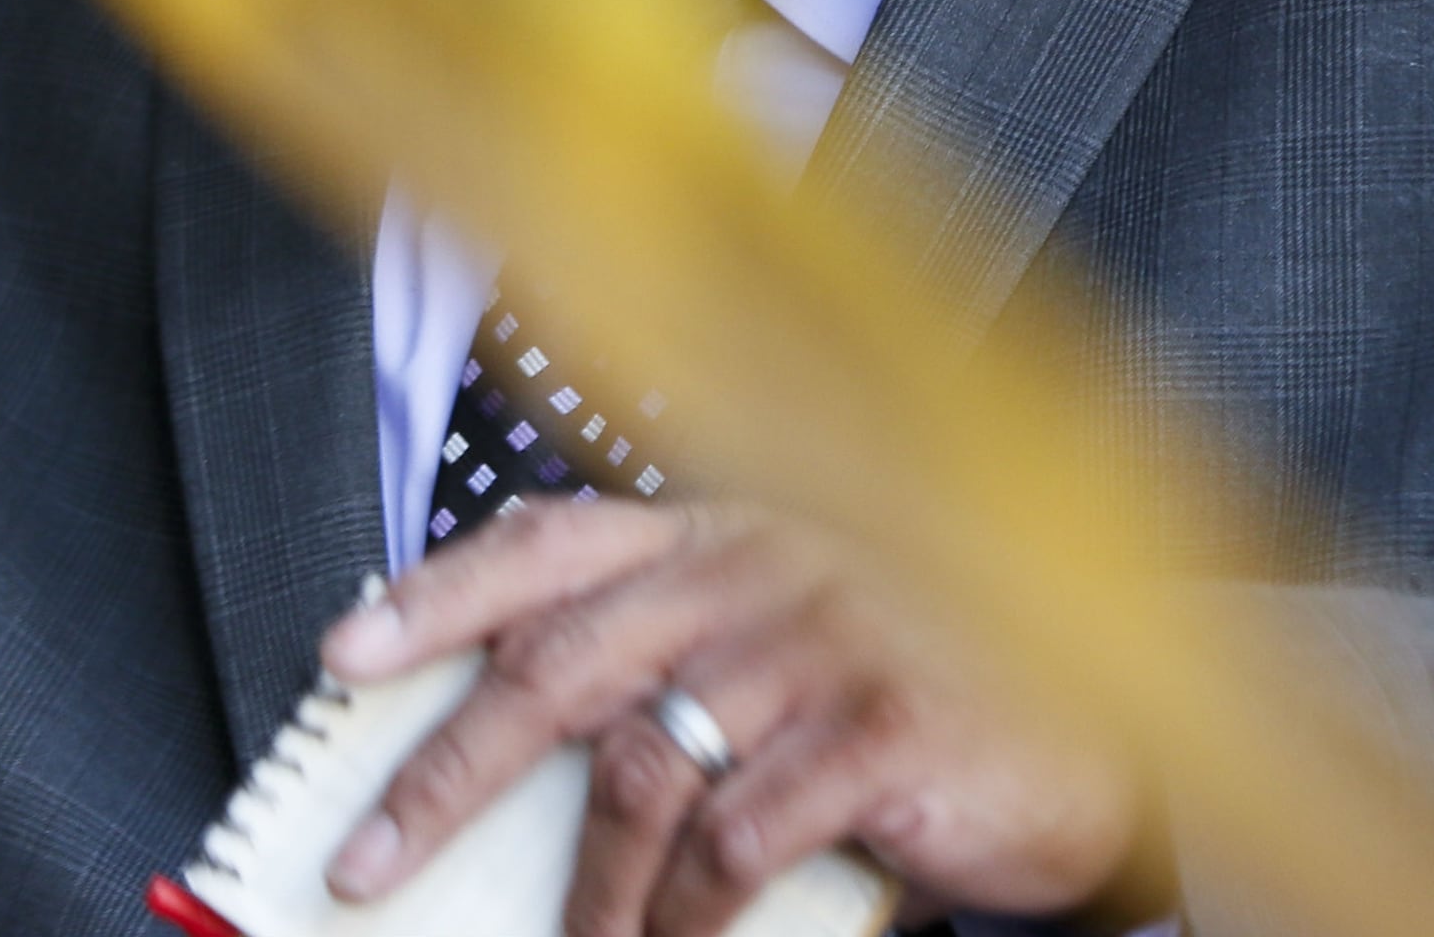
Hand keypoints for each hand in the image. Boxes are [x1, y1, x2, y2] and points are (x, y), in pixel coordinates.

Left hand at [320, 498, 1153, 936]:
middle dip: (446, 771)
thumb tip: (494, 749)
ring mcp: (828, 640)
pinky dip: (686, 914)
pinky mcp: (883, 728)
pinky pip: (738, 838)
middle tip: (370, 857)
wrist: (1093, 754)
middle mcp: (765, 566)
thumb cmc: (911, 708)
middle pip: (561, 664)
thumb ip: (664, 674)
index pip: (549, 542)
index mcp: (723, 536)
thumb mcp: (780, 661)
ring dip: (585, 889)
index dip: (436, 593)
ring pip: (643, 770)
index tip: (341, 655)